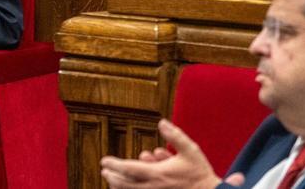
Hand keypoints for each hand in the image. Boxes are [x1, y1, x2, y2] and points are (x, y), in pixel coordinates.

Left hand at [100, 119, 243, 188]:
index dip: (115, 165)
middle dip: (113, 176)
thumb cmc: (199, 172)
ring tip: (112, 180)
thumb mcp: (190, 150)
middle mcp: (154, 187)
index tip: (105, 161)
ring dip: (119, 186)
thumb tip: (161, 122)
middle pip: (126, 184)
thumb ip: (175, 135)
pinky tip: (126, 188)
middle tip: (104, 170)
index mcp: (158, 174)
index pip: (129, 169)